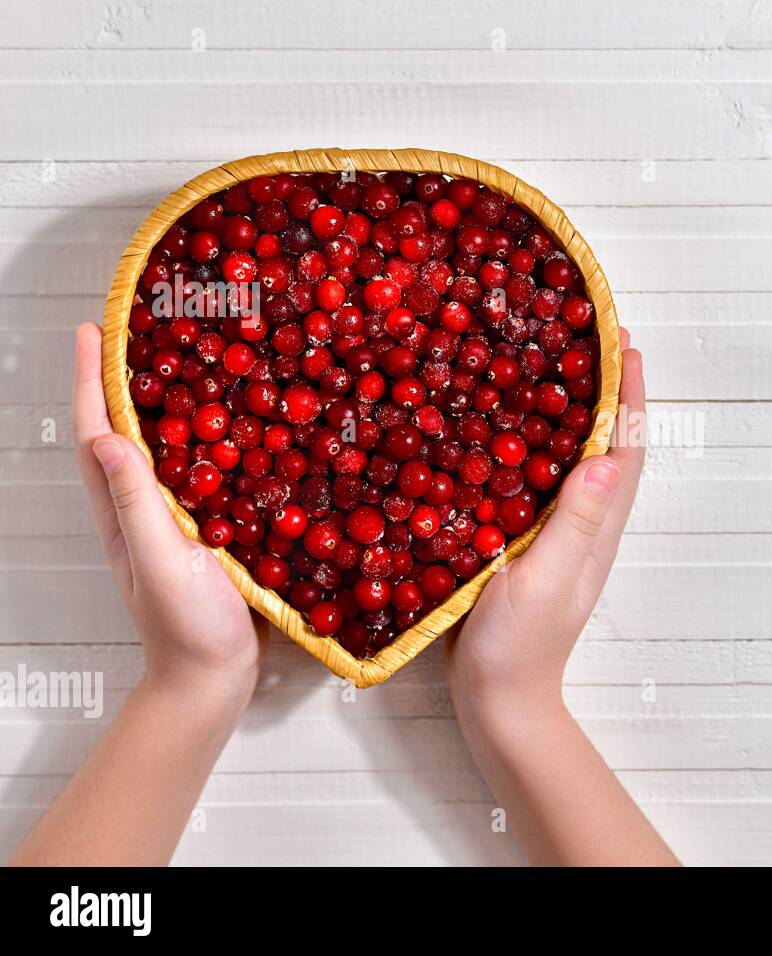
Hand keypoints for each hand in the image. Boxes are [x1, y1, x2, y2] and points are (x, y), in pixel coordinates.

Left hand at [74, 323, 263, 705]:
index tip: (93, 331)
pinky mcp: (210, 534)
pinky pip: (202, 477)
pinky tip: (235, 432)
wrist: (214, 680)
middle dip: (124, 380)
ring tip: (188, 366)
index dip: (92, 380)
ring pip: (164, 451)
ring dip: (167, 407)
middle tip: (141, 334)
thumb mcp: (163, 563)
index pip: (98, 434)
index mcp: (123, 513)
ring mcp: (175, 523)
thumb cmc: (188, 629)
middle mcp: (143, 510)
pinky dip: (208, 444)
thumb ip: (136, 506)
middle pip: (125, 432)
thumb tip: (108, 441)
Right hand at [443, 332, 644, 720]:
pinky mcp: (524, 546)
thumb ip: (574, 524)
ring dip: (569, 415)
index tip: (624, 344)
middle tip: (585, 339)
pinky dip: (531, 451)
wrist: (498, 702)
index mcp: (597, 529)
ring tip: (547, 368)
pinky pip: (535, 485)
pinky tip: (502, 434)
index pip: (625, 449)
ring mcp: (556, 537)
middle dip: (604, 392)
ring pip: (570, 462)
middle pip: (605, 446)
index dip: (629, 396)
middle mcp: (584, 526)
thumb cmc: (522, 648)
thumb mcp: (546, 581)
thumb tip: (608, 459)